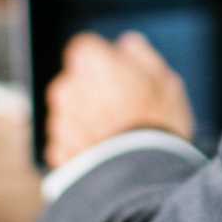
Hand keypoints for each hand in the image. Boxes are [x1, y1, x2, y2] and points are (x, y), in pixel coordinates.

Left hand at [44, 31, 194, 167]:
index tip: (122, 73)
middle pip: (77, 80)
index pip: (87, 47)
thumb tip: (127, 43)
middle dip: (94, 89)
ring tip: (117, 135)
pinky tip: (106, 152)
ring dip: (87, 118)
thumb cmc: (154, 124)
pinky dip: (82, 144)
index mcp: (90, 62)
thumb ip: (141, 54)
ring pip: (72, 111)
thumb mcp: (165, 80)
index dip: (105, 60)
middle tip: (124, 107)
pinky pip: (68, 141)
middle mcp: (66, 86)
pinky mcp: (56, 152)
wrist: (136, 177)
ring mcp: (58, 121)